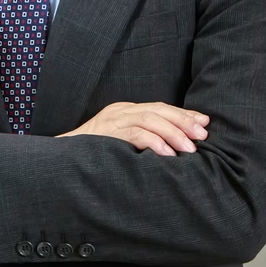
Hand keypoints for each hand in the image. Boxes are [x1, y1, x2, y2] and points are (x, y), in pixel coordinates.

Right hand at [60, 101, 209, 155]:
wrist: (61, 158)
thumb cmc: (95, 155)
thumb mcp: (122, 143)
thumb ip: (144, 139)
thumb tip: (177, 148)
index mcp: (125, 110)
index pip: (159, 107)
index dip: (183, 115)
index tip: (204, 124)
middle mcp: (120, 111)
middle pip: (158, 110)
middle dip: (183, 121)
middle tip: (202, 136)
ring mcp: (112, 120)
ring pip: (149, 119)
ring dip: (173, 133)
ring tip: (189, 149)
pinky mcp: (106, 133)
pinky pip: (134, 133)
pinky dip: (154, 142)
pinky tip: (167, 154)